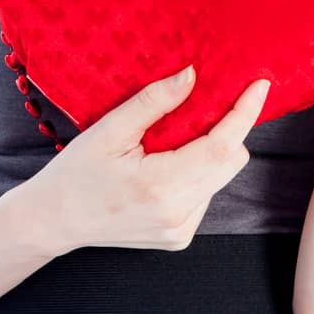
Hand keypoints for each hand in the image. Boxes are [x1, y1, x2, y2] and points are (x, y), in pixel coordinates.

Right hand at [22, 64, 270, 254]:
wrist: (53, 220)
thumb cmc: (75, 172)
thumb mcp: (109, 130)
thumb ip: (154, 102)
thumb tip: (193, 75)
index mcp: (160, 186)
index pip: (222, 147)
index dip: (244, 114)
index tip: (259, 85)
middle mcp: (177, 215)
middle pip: (231, 162)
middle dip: (228, 130)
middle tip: (204, 107)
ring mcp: (180, 231)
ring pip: (220, 179)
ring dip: (210, 154)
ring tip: (172, 143)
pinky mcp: (179, 238)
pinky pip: (205, 196)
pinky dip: (196, 175)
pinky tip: (164, 170)